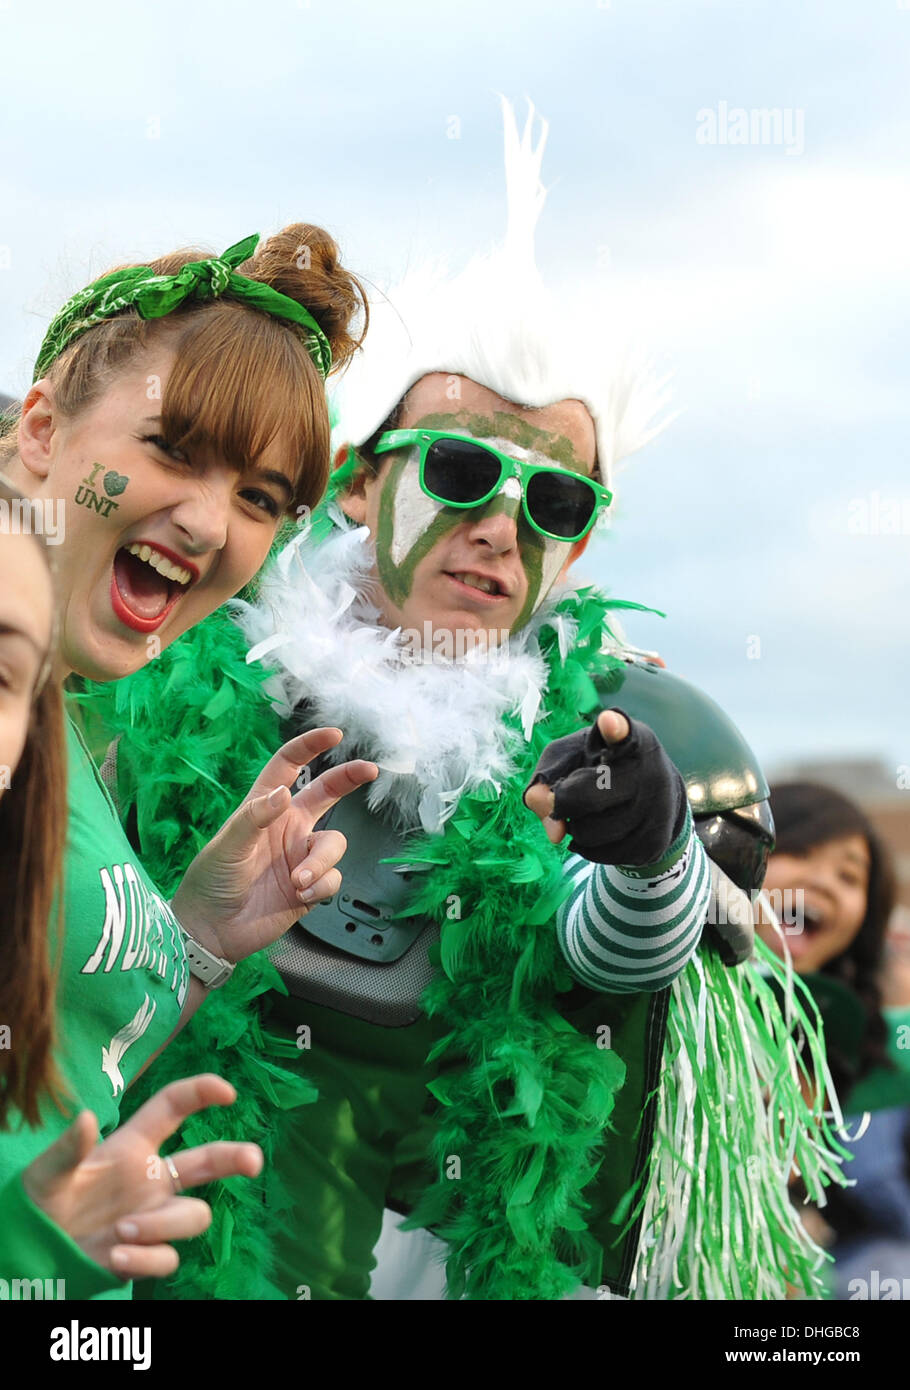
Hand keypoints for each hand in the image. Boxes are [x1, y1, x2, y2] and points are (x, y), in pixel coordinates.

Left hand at [22, 1075, 261, 1279]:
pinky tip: (118, 1254)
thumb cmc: (41, 1200)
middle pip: (207, 1162)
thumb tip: (87, 1118)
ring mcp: (154, 1216)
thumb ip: (67, 1149)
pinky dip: (147, 1256)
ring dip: (163, 1224)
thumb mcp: (46, 1172)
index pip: (174, 1108)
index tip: (227, 1092)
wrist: (33, 1250)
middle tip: (253, 1162)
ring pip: (194, 1215)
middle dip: (235, 1157)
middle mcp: (152, 1179)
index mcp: (133, 1146)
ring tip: (122, 1229)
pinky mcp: (148, 1252)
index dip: (202, 1093)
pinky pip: (168, 1257)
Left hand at [171, 728, 377, 962]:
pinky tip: (300, 896)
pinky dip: (320, 886)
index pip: (289, 767)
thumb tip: (285, 791)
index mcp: (265, 808)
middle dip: (349, 778)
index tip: (334, 735)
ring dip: (321, 862)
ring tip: (297, 882)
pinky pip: (333, 878)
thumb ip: (255, 816)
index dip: (310, 746)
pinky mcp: (310, 886)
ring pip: (334, 844)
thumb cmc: (211, 881)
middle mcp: (288, 827)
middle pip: (327, 793)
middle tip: (370, 769)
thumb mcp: (228, 845)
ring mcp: (301, 856)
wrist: (211, 930)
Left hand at [523, 708, 686, 865]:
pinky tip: (600, 830)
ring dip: (574, 827)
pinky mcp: (655, 844)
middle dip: (563, 802)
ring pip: (588, 833)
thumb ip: (546, 780)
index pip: (624, 732)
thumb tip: (556, 833)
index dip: (613, 728)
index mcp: (633, 739)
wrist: (653, 796)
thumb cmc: (600, 767)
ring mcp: (658, 811)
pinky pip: (599, 855)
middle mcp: (651, 772)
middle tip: (568, 795)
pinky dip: (587, 847)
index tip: (608, 722)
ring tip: (588, 811)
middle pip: (584, 798)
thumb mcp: (571, 758)